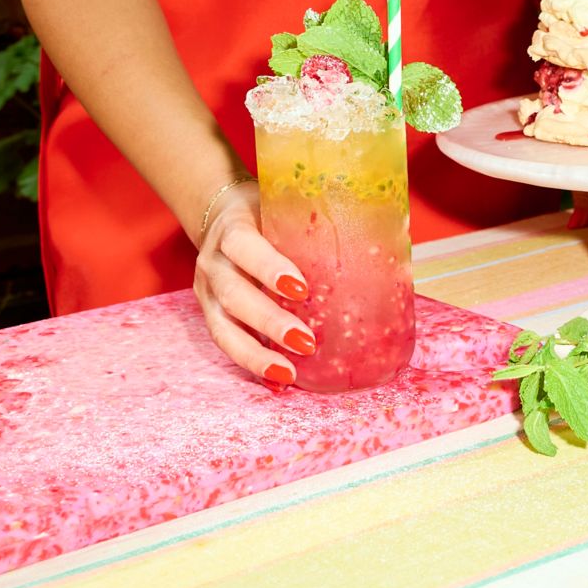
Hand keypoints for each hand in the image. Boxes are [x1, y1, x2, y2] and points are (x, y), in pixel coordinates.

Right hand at [193, 180, 315, 387]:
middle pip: (233, 295)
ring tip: (290, 372)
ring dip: (256, 354)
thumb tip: (380, 236)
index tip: (302, 288)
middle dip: (269, 321)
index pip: (244, 247)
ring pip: (223, 327)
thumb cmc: (265, 211)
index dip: (269, 268)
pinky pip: (226, 343)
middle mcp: (214, 262)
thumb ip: (311, 222)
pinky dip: (252, 364)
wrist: (219, 211)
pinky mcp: (209, 313)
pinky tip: (278, 382)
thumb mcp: (281, 206)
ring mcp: (206, 291)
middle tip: (307, 342)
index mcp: (231, 229)